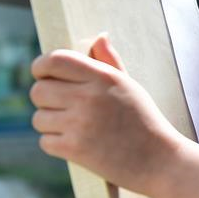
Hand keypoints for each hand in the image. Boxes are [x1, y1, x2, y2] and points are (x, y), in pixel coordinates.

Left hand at [30, 34, 182, 195]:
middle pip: (38, 90)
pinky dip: (55, 144)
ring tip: (73, 127)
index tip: (43, 74)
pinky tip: (76, 143)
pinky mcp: (75, 149)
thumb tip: (100, 37)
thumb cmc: (144, 120)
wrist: (159, 160)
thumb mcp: (130, 85)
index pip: (55, 60)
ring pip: (38, 118)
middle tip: (61, 105)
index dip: (41, 66)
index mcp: (103, 77)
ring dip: (50, 123)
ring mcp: (80, 123)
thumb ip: (109, 61)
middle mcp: (89, 97)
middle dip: (44, 98)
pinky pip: (45, 141)